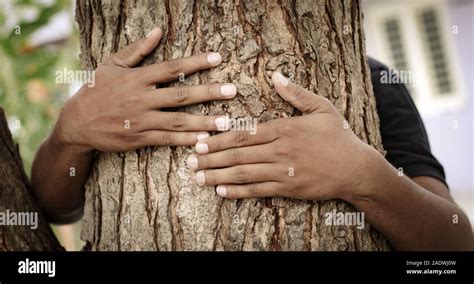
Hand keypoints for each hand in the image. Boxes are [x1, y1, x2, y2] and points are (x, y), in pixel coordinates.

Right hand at [53, 27, 236, 152]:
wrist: (77, 123)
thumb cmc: (96, 91)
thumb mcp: (112, 65)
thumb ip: (137, 49)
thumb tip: (158, 31)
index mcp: (137, 78)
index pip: (172, 68)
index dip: (196, 62)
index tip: (218, 58)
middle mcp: (142, 98)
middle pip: (181, 95)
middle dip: (208, 92)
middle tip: (232, 90)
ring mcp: (141, 120)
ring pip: (178, 121)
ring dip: (204, 121)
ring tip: (226, 122)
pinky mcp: (139, 138)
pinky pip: (167, 139)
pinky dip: (185, 140)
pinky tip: (204, 140)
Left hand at [187, 72, 373, 199]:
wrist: (356, 168)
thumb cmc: (339, 137)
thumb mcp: (321, 108)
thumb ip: (296, 93)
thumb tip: (276, 75)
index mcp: (283, 129)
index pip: (243, 135)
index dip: (219, 139)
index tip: (200, 140)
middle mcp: (279, 150)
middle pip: (238, 155)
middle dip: (211, 158)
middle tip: (190, 160)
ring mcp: (283, 172)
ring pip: (243, 173)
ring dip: (218, 175)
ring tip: (198, 177)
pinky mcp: (288, 189)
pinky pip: (258, 190)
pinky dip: (238, 191)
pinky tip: (221, 191)